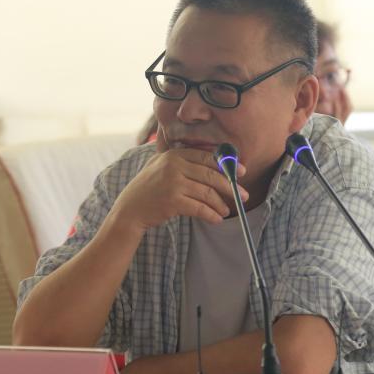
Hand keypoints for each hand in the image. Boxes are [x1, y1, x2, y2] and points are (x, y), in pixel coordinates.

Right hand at [109, 134, 247, 233]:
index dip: (227, 165)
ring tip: (226, 211)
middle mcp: (173, 165)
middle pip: (211, 175)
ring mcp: (173, 183)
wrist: (130, 209)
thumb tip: (215, 163)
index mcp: (174, 154)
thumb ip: (182, 161)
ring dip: (221, 204)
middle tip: (243, 196)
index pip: (207, 157)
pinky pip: (199, 208)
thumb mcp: (161, 166)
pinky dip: (211, 214)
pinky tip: (216, 219)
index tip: (241, 172)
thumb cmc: (149, 189)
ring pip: (207, 193)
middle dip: (230, 186)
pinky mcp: (172, 201)